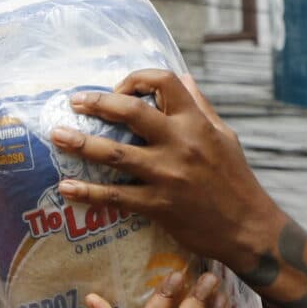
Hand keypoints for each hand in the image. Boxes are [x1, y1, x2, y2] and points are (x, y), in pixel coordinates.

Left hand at [54, 70, 284, 273]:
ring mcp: (167, 175)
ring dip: (80, 143)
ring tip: (57, 136)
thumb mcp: (226, 137)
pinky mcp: (159, 205)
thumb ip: (202, 107)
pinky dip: (88, 192)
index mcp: (197, 123)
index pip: (164, 82)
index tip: (119, 89)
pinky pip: (115, 196)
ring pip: (114, 153)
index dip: (136, 78)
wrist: (249, 229)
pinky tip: (67, 187)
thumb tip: (184, 78)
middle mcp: (180, 144)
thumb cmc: (238, 181)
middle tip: (74, 103)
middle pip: (131, 111)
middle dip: (96, 102)